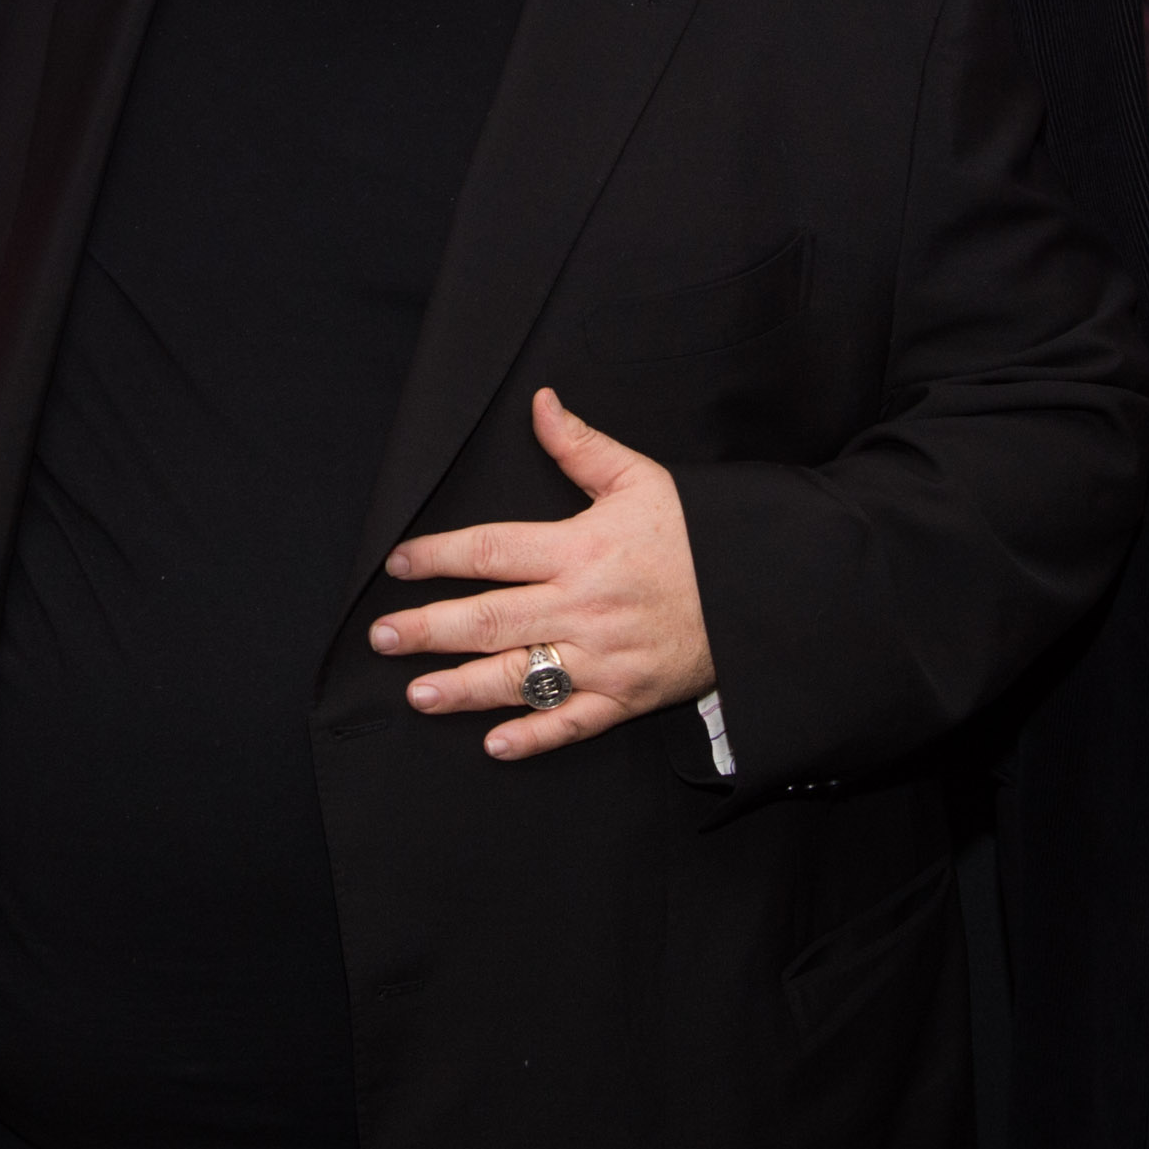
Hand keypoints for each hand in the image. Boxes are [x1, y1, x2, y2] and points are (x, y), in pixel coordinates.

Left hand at [372, 390, 714, 759]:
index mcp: (581, 548)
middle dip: (429, 630)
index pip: (492, 550)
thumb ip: (580, 446)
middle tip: (382, 637)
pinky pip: (574, 722)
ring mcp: (605, 657)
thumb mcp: (641, 478)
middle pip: (490, 619)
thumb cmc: (701, 533)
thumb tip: (540, 403)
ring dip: (464, 688)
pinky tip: (496, 744)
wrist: (766, 589)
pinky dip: (535, 736)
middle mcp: (585, 606)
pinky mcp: (630, 696)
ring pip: (522, 677)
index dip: (439, 556)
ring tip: (418, 694)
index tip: (398, 563)